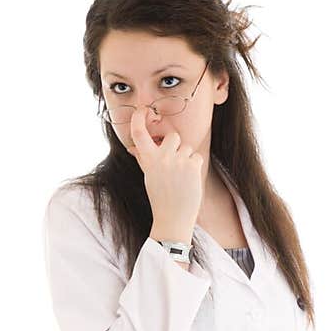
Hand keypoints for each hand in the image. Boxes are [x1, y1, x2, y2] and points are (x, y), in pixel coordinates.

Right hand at [132, 107, 203, 239]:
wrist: (173, 220)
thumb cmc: (160, 199)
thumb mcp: (149, 177)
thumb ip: (144, 159)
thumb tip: (133, 147)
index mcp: (148, 159)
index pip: (139, 133)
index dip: (139, 118)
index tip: (143, 111)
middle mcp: (162, 157)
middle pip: (173, 136)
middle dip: (176, 146)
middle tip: (174, 164)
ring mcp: (178, 161)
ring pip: (187, 147)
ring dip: (186, 159)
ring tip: (181, 178)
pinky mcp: (192, 165)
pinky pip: (196, 157)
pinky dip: (195, 167)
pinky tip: (189, 181)